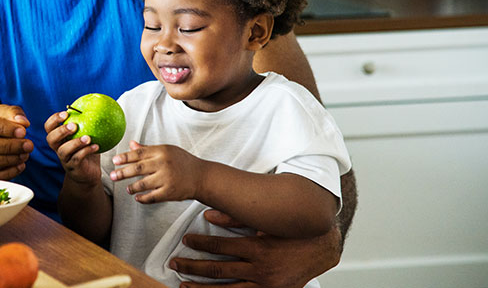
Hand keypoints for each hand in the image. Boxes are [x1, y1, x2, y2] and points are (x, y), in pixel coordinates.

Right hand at [0, 104, 33, 179]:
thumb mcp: (1, 113)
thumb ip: (12, 113)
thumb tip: (23, 122)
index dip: (3, 128)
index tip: (23, 131)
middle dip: (8, 146)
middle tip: (28, 145)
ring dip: (7, 160)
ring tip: (25, 155)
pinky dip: (5, 173)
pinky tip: (20, 166)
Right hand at [44, 111, 100, 185]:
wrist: (88, 173)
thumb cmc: (87, 150)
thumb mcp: (86, 134)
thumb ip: (87, 123)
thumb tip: (97, 102)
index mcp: (59, 138)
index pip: (49, 127)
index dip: (54, 119)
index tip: (66, 113)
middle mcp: (58, 148)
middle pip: (51, 139)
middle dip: (60, 131)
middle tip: (74, 125)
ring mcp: (64, 159)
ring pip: (63, 151)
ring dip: (75, 143)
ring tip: (88, 138)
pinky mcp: (73, 168)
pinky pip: (77, 159)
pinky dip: (86, 152)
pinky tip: (96, 146)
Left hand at [109, 141, 203, 202]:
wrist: (202, 177)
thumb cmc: (182, 162)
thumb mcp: (167, 151)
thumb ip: (148, 149)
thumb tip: (131, 144)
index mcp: (162, 151)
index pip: (139, 153)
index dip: (125, 157)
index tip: (114, 160)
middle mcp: (163, 164)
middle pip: (138, 168)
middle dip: (123, 172)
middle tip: (112, 176)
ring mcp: (167, 178)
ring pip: (143, 184)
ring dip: (132, 187)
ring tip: (128, 189)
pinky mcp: (170, 192)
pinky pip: (152, 197)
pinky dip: (143, 198)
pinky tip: (137, 198)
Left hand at [169, 209, 341, 287]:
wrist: (322, 249)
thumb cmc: (291, 231)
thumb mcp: (265, 221)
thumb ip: (236, 218)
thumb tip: (208, 215)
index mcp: (258, 248)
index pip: (221, 247)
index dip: (200, 244)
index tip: (185, 241)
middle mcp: (260, 269)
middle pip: (218, 271)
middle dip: (193, 268)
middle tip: (174, 264)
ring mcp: (265, 285)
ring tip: (183, 286)